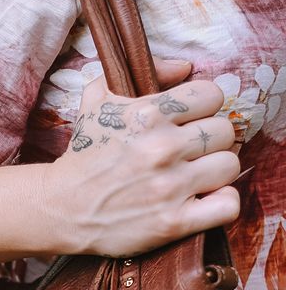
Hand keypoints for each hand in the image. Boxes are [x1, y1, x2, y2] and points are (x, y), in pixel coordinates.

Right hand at [35, 56, 240, 257]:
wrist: (60, 208)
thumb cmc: (82, 156)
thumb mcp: (98, 100)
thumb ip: (143, 73)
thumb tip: (185, 67)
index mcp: (149, 114)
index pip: (212, 95)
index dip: (205, 108)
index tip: (192, 123)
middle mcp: (162, 148)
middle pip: (224, 131)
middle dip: (211, 141)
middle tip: (193, 154)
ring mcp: (170, 187)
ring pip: (230, 165)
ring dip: (217, 172)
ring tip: (198, 178)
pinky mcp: (173, 222)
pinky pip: (227, 205)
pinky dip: (223, 203)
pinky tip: (205, 202)